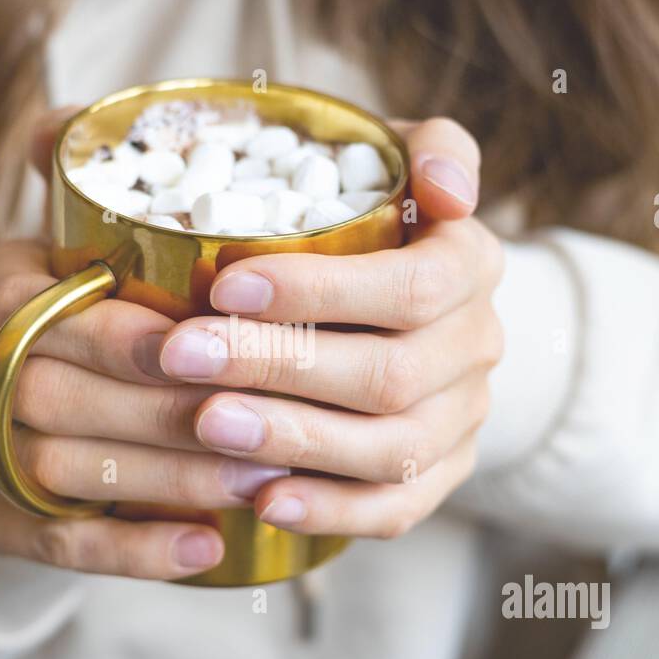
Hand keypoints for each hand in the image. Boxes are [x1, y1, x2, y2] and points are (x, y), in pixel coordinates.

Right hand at [0, 113, 288, 579]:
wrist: (29, 417)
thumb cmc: (98, 314)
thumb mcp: (103, 245)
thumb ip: (114, 190)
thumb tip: (87, 120)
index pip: (32, 304)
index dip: (120, 332)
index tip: (214, 344)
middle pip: (52, 393)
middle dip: (166, 412)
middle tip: (270, 422)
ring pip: (57, 471)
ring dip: (166, 479)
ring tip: (259, 479)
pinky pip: (52, 545)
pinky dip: (134, 550)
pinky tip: (206, 547)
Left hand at [155, 118, 504, 538]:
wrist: (402, 300)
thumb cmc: (368, 217)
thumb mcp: (395, 160)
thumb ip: (428, 148)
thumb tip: (447, 186)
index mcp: (469, 263)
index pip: (414, 285)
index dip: (321, 291)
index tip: (226, 285)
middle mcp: (476, 346)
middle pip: (390, 375)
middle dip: (278, 366)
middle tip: (183, 357)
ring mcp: (461, 420)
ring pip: (391, 450)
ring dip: (294, 441)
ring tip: (208, 425)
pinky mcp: (437, 476)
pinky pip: (395, 510)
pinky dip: (329, 511)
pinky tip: (262, 501)